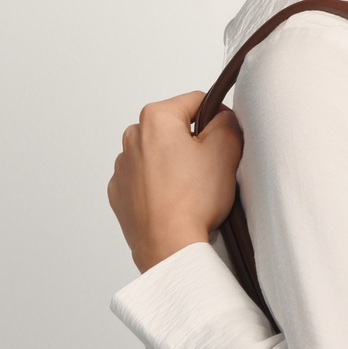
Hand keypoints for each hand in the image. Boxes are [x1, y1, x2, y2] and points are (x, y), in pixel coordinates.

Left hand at [108, 92, 242, 273]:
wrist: (169, 246)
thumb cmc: (193, 202)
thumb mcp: (225, 150)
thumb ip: (227, 122)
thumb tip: (222, 119)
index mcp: (156, 119)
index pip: (196, 102)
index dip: (218, 117)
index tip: (225, 138)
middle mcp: (132, 138)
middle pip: (174, 129)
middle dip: (192, 143)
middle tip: (210, 169)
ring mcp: (123, 168)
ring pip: (158, 155)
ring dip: (174, 165)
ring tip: (191, 190)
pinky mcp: (120, 194)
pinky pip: (144, 180)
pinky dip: (158, 186)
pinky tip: (174, 202)